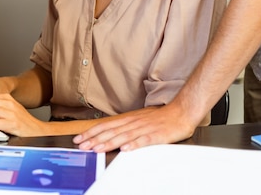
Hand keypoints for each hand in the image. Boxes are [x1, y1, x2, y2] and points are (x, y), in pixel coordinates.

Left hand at [73, 104, 195, 151]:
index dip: (92, 132)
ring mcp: (144, 128)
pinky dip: (133, 145)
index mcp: (129, 119)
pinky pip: (143, 141)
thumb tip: (110, 134)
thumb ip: (125, 127)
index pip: (106, 125)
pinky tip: (125, 149)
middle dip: (95, 139)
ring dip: (109, 143)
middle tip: (82, 146)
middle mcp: (134, 122)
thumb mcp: (139, 120)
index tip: (80, 138)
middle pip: (111, 131)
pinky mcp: (156, 135)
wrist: (180, 112)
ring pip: (123, 136)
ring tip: (97, 148)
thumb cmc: (160, 118)